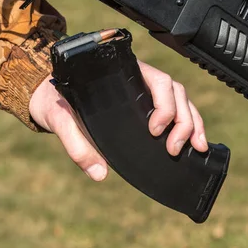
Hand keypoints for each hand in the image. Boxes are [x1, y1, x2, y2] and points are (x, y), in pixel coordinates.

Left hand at [29, 60, 208, 180]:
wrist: (49, 99)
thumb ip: (76, 144)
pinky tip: (195, 146)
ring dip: (193, 124)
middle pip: (176, 92)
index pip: (158, 81)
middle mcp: (141, 80)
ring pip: (182, 102)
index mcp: (124, 74)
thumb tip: (99, 173)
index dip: (164, 104)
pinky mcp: (150, 109)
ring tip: (197, 148)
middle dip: (183, 120)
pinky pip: (178, 113)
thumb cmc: (56, 102)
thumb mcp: (61, 120)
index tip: (154, 130)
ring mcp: (148, 94)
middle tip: (173, 149)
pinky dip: (191, 128)